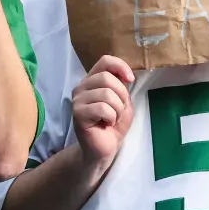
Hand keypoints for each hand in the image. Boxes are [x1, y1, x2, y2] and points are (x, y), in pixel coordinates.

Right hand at [72, 56, 134, 170]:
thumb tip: (126, 76)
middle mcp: (82, 86)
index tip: (130, 79)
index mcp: (93, 80)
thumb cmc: (113, 124)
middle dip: (121, 96)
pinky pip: (102, 108)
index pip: (105, 61)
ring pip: (106, 94)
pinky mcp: (77, 113)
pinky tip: (106, 124)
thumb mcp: (123, 101)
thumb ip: (122, 86)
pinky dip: (111, 117)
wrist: (104, 149)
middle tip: (119, 110)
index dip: (120, 66)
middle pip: (107, 78)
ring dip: (117, 109)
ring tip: (112, 119)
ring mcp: (77, 100)